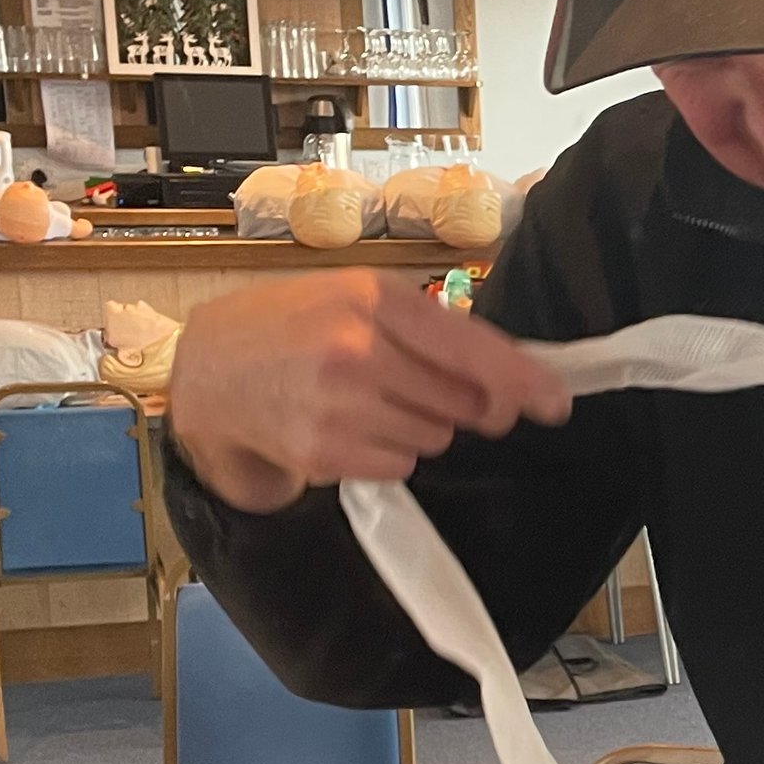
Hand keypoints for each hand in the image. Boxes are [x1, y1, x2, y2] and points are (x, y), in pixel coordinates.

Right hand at [167, 271, 570, 513]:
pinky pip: (398, 465)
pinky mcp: (325, 451)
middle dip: (463, 405)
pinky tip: (346, 427)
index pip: (471, 347)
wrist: (209, 371)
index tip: (554, 402)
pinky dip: (385, 453)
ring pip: (434, 437)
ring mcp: (340, 404)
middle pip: (464, 402)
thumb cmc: (292, 326)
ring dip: (417, 427)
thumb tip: (513, 379)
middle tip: (419, 390)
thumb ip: (431, 329)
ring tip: (365, 400)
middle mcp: (358, 349)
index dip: (521, 380)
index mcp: (374, 299)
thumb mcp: (356, 298)